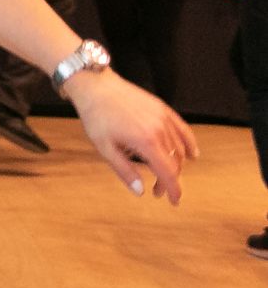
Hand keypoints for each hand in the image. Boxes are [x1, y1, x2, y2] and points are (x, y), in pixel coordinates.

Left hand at [64, 71, 198, 203]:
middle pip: (175, 163)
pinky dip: (189, 144)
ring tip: (163, 174)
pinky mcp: (164, 109)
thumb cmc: (97, 116)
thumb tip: (140, 191)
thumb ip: (124, 170)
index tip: (173, 202)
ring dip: (175, 165)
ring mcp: (164, 118)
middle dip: (169, 180)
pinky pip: (183, 130)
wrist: (96, 86)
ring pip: (179, 148)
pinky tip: (191, 155)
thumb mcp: (104, 147)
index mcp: (146, 142)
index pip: (168, 173)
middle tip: (157, 190)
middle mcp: (160, 130)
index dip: (173, 190)